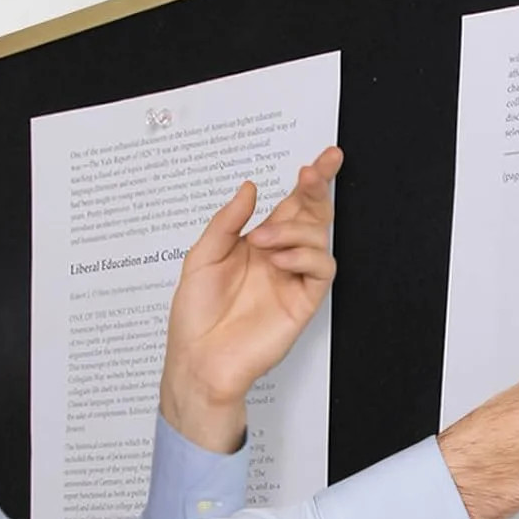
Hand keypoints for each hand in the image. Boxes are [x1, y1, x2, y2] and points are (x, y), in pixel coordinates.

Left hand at [160, 146, 342, 450]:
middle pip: (312, 215)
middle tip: (316, 170)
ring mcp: (293, 279)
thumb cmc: (195, 314)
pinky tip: (279, 260)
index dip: (309, 183)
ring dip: (293, 230)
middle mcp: (280, 257)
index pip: (291, 206)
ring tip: (263, 242)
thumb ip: (228, 221)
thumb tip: (250, 188)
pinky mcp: (304, 302)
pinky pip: (321, 269)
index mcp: (258, 244)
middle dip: (319, 189)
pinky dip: (305, 256)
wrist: (199, 359)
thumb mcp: (202, 256)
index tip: (323, 159)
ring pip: (317, 237)